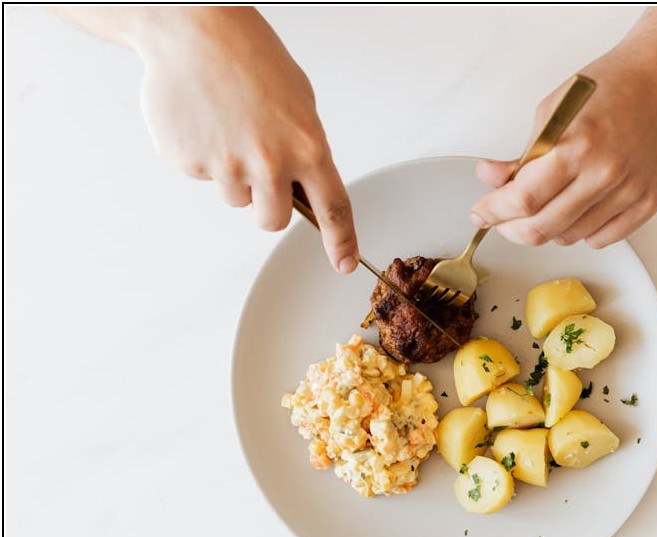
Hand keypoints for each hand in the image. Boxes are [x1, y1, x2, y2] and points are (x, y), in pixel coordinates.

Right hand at [135, 8, 357, 272]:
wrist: (194, 31)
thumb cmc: (251, 60)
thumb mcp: (298, 102)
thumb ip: (304, 149)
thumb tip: (303, 188)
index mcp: (307, 146)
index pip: (333, 208)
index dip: (341, 242)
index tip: (345, 265)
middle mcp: (270, 163)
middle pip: (274, 220)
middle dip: (269, 204)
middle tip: (260, 166)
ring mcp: (227, 166)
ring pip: (236, 198)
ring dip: (234, 175)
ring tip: (228, 127)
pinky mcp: (189, 163)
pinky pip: (203, 176)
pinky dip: (203, 154)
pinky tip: (203, 120)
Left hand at [471, 48, 656, 248]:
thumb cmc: (612, 86)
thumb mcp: (553, 110)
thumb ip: (523, 153)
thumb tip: (493, 180)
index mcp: (577, 145)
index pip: (523, 199)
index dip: (494, 212)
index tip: (481, 213)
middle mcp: (605, 173)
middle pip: (542, 228)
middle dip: (511, 228)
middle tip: (501, 219)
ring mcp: (630, 192)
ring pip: (570, 237)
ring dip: (546, 227)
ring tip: (541, 206)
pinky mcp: (649, 202)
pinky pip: (602, 238)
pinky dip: (581, 231)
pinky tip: (575, 211)